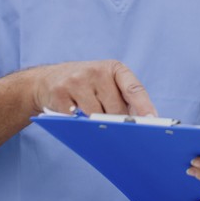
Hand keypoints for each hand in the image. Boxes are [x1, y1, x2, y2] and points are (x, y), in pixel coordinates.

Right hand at [31, 60, 155, 116]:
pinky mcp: (60, 93)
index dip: (144, 106)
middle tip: (119, 132)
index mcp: (114, 68)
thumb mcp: (107, 83)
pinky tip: (78, 121)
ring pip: (95, 115)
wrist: (48, 79)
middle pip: (115, 108)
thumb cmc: (87, 85)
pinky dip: (79, 124)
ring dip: (97, 125)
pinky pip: (76, 119)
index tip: (152, 121)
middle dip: (118, 122)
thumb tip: (141, 124)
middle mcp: (96, 71)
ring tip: (96, 124)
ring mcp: (77, 81)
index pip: (134, 89)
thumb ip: (124, 99)